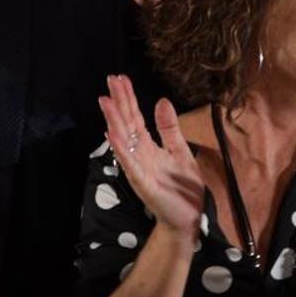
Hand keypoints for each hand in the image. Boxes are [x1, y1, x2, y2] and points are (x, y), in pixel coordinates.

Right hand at [99, 75, 203, 236]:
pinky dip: (120, 149)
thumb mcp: (180, 151)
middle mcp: (139, 154)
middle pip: (126, 123)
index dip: (128, 98)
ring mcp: (138, 168)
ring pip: (123, 140)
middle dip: (118, 102)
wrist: (189, 218)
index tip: (120, 78)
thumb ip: (169, 128)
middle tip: (110, 80)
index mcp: (148, 146)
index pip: (135, 118)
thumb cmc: (184, 187)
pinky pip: (129, 163)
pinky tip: (112, 135)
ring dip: (113, 121)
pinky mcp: (142, 183)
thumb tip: (161, 100)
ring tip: (106, 101)